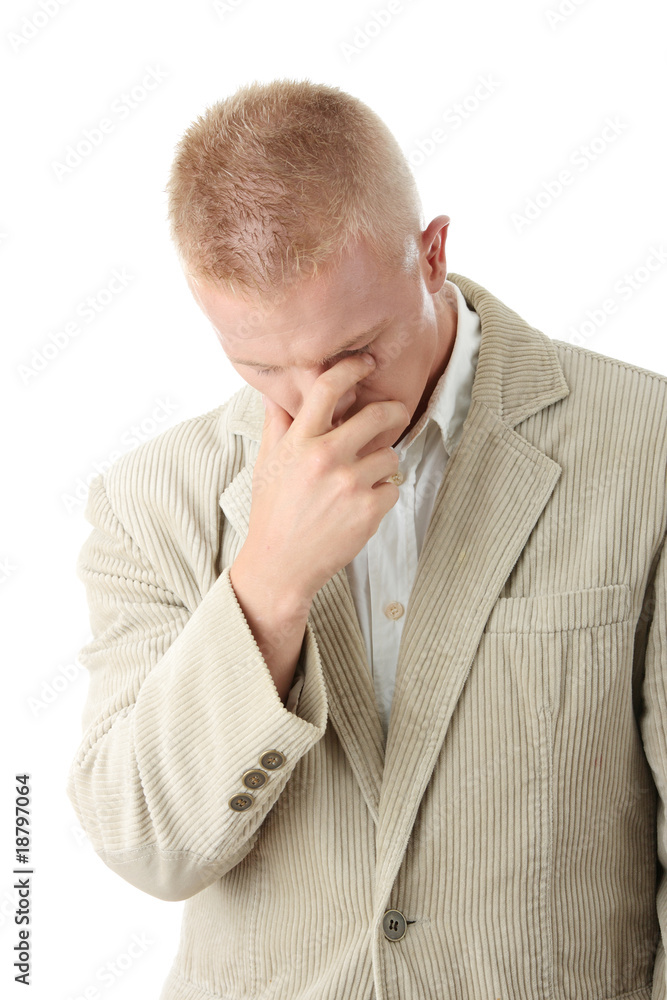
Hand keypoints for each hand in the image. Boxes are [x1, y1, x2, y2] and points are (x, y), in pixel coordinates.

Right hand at [241, 353, 409, 602]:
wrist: (280, 565)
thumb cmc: (272, 512)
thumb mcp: (267, 463)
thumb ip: (277, 425)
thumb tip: (275, 392)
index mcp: (299, 441)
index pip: (327, 388)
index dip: (351, 368)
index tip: (365, 364)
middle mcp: (325, 457)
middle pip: (377, 415)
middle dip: (392, 411)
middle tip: (395, 413)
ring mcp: (350, 484)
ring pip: (389, 455)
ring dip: (382, 464)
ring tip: (361, 480)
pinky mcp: (369, 510)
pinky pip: (393, 487)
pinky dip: (383, 495)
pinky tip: (361, 506)